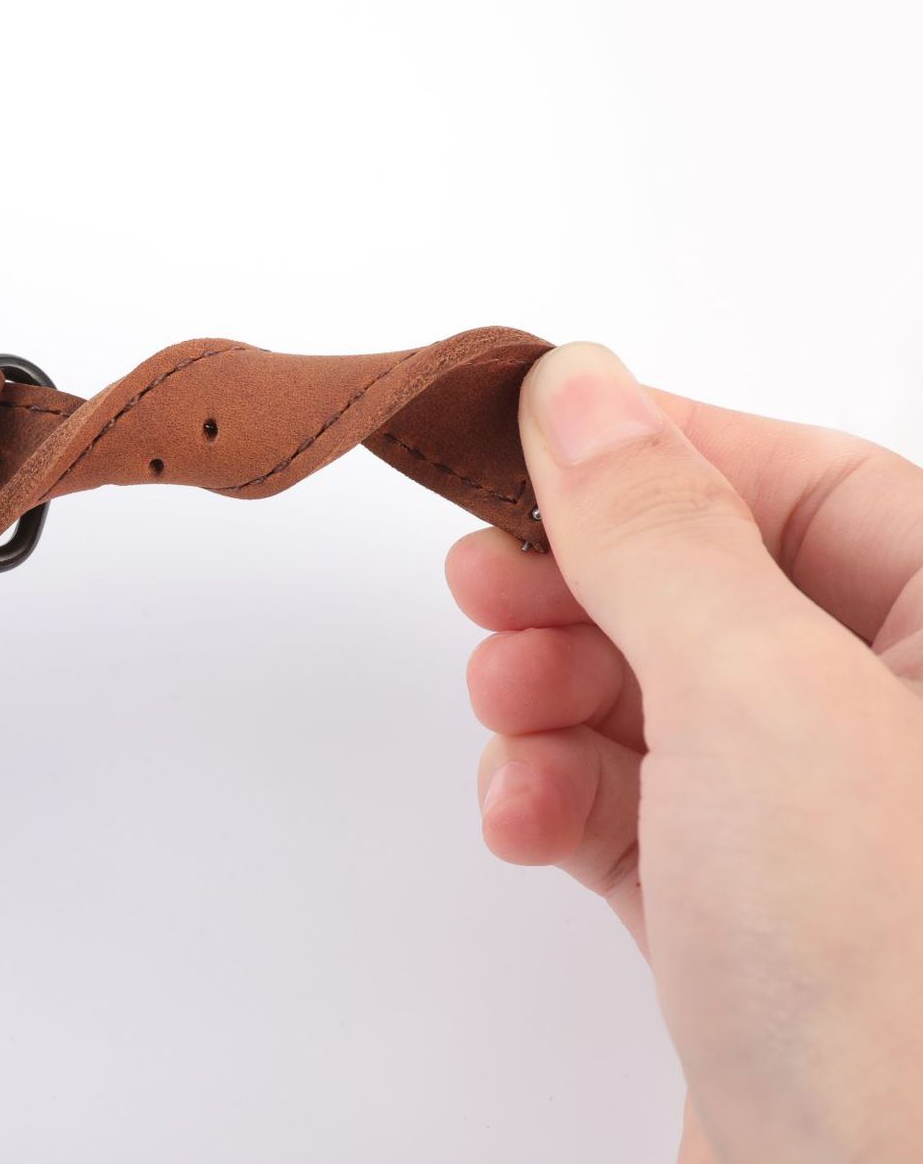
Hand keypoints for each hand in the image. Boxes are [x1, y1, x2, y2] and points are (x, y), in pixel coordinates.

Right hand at [447, 343, 922, 1162]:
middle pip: (714, 590)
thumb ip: (657, 529)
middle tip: (483, 585)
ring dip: (552, 700)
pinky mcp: (756, 924)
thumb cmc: (889, 977)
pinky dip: (559, 801)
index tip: (522, 438)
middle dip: (582, 590)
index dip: (659, 452)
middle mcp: (914, 733)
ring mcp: (836, 835)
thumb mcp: (758, 697)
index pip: (812, 484)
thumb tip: (582, 385)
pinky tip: (522, 822)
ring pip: (657, 702)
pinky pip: (634, 812)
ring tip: (506, 722)